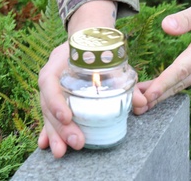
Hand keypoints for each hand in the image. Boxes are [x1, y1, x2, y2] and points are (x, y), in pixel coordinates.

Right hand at [37, 0, 140, 157]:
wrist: (86, 39)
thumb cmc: (97, 50)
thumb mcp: (111, 60)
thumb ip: (126, 80)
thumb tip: (143, 102)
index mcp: (60, 61)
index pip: (50, 81)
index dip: (56, 100)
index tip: (67, 117)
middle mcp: (51, 76)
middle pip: (48, 103)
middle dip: (60, 127)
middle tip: (77, 142)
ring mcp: (50, 89)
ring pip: (47, 114)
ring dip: (54, 134)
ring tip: (61, 152)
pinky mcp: (53, 100)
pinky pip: (48, 117)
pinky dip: (48, 132)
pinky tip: (47, 145)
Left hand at [135, 0, 190, 112]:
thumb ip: (186, 17)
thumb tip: (165, 26)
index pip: (179, 70)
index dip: (161, 84)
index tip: (146, 96)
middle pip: (179, 84)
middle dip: (157, 97)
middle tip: (135, 107)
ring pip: (185, 84)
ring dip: (165, 94)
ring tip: (143, 101)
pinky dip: (176, 87)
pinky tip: (164, 90)